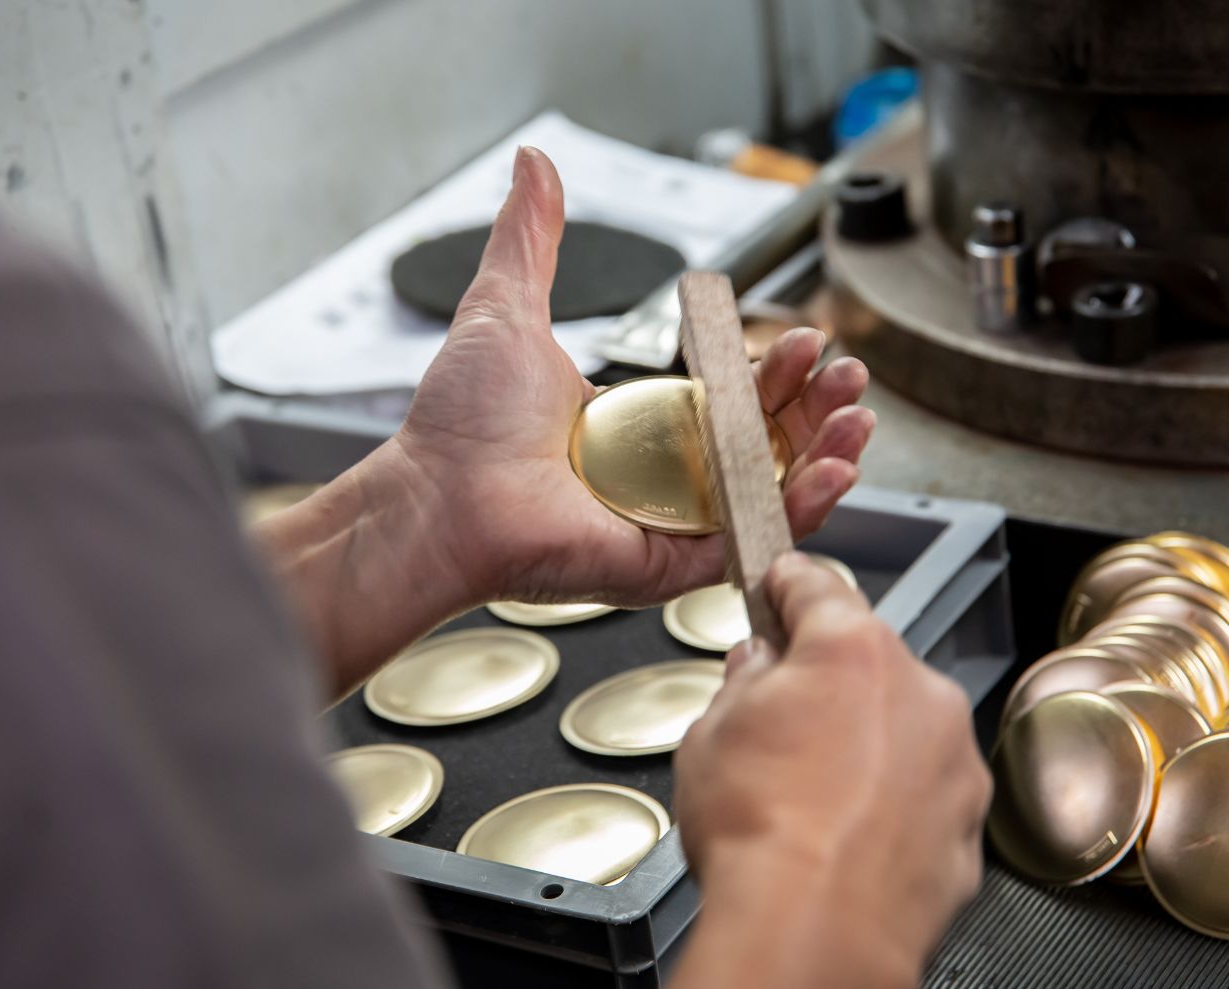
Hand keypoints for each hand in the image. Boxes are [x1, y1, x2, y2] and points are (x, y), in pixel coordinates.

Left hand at [397, 147, 874, 606]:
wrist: (440, 495)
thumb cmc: (462, 422)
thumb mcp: (508, 307)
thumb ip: (533, 237)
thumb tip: (532, 164)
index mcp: (639, 424)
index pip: (731, 396)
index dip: (771, 367)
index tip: (797, 335)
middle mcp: (662, 476)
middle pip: (763, 441)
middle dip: (814, 406)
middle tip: (846, 372)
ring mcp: (670, 523)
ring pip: (768, 491)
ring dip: (825, 453)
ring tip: (858, 417)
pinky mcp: (670, 564)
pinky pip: (748, 542)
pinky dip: (798, 510)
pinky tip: (835, 471)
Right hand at [671, 553, 990, 988]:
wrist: (812, 933)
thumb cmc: (763, 837)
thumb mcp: (711, 733)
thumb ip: (742, 683)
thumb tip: (754, 670)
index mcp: (852, 651)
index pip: (816, 586)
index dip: (785, 581)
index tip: (777, 583)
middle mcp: (919, 693)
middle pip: (866, 659)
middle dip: (824, 676)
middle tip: (776, 712)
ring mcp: (951, 761)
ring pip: (902, 725)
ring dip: (864, 738)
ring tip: (807, 787)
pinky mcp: (966, 823)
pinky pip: (923, 787)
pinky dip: (891, 796)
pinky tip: (843, 825)